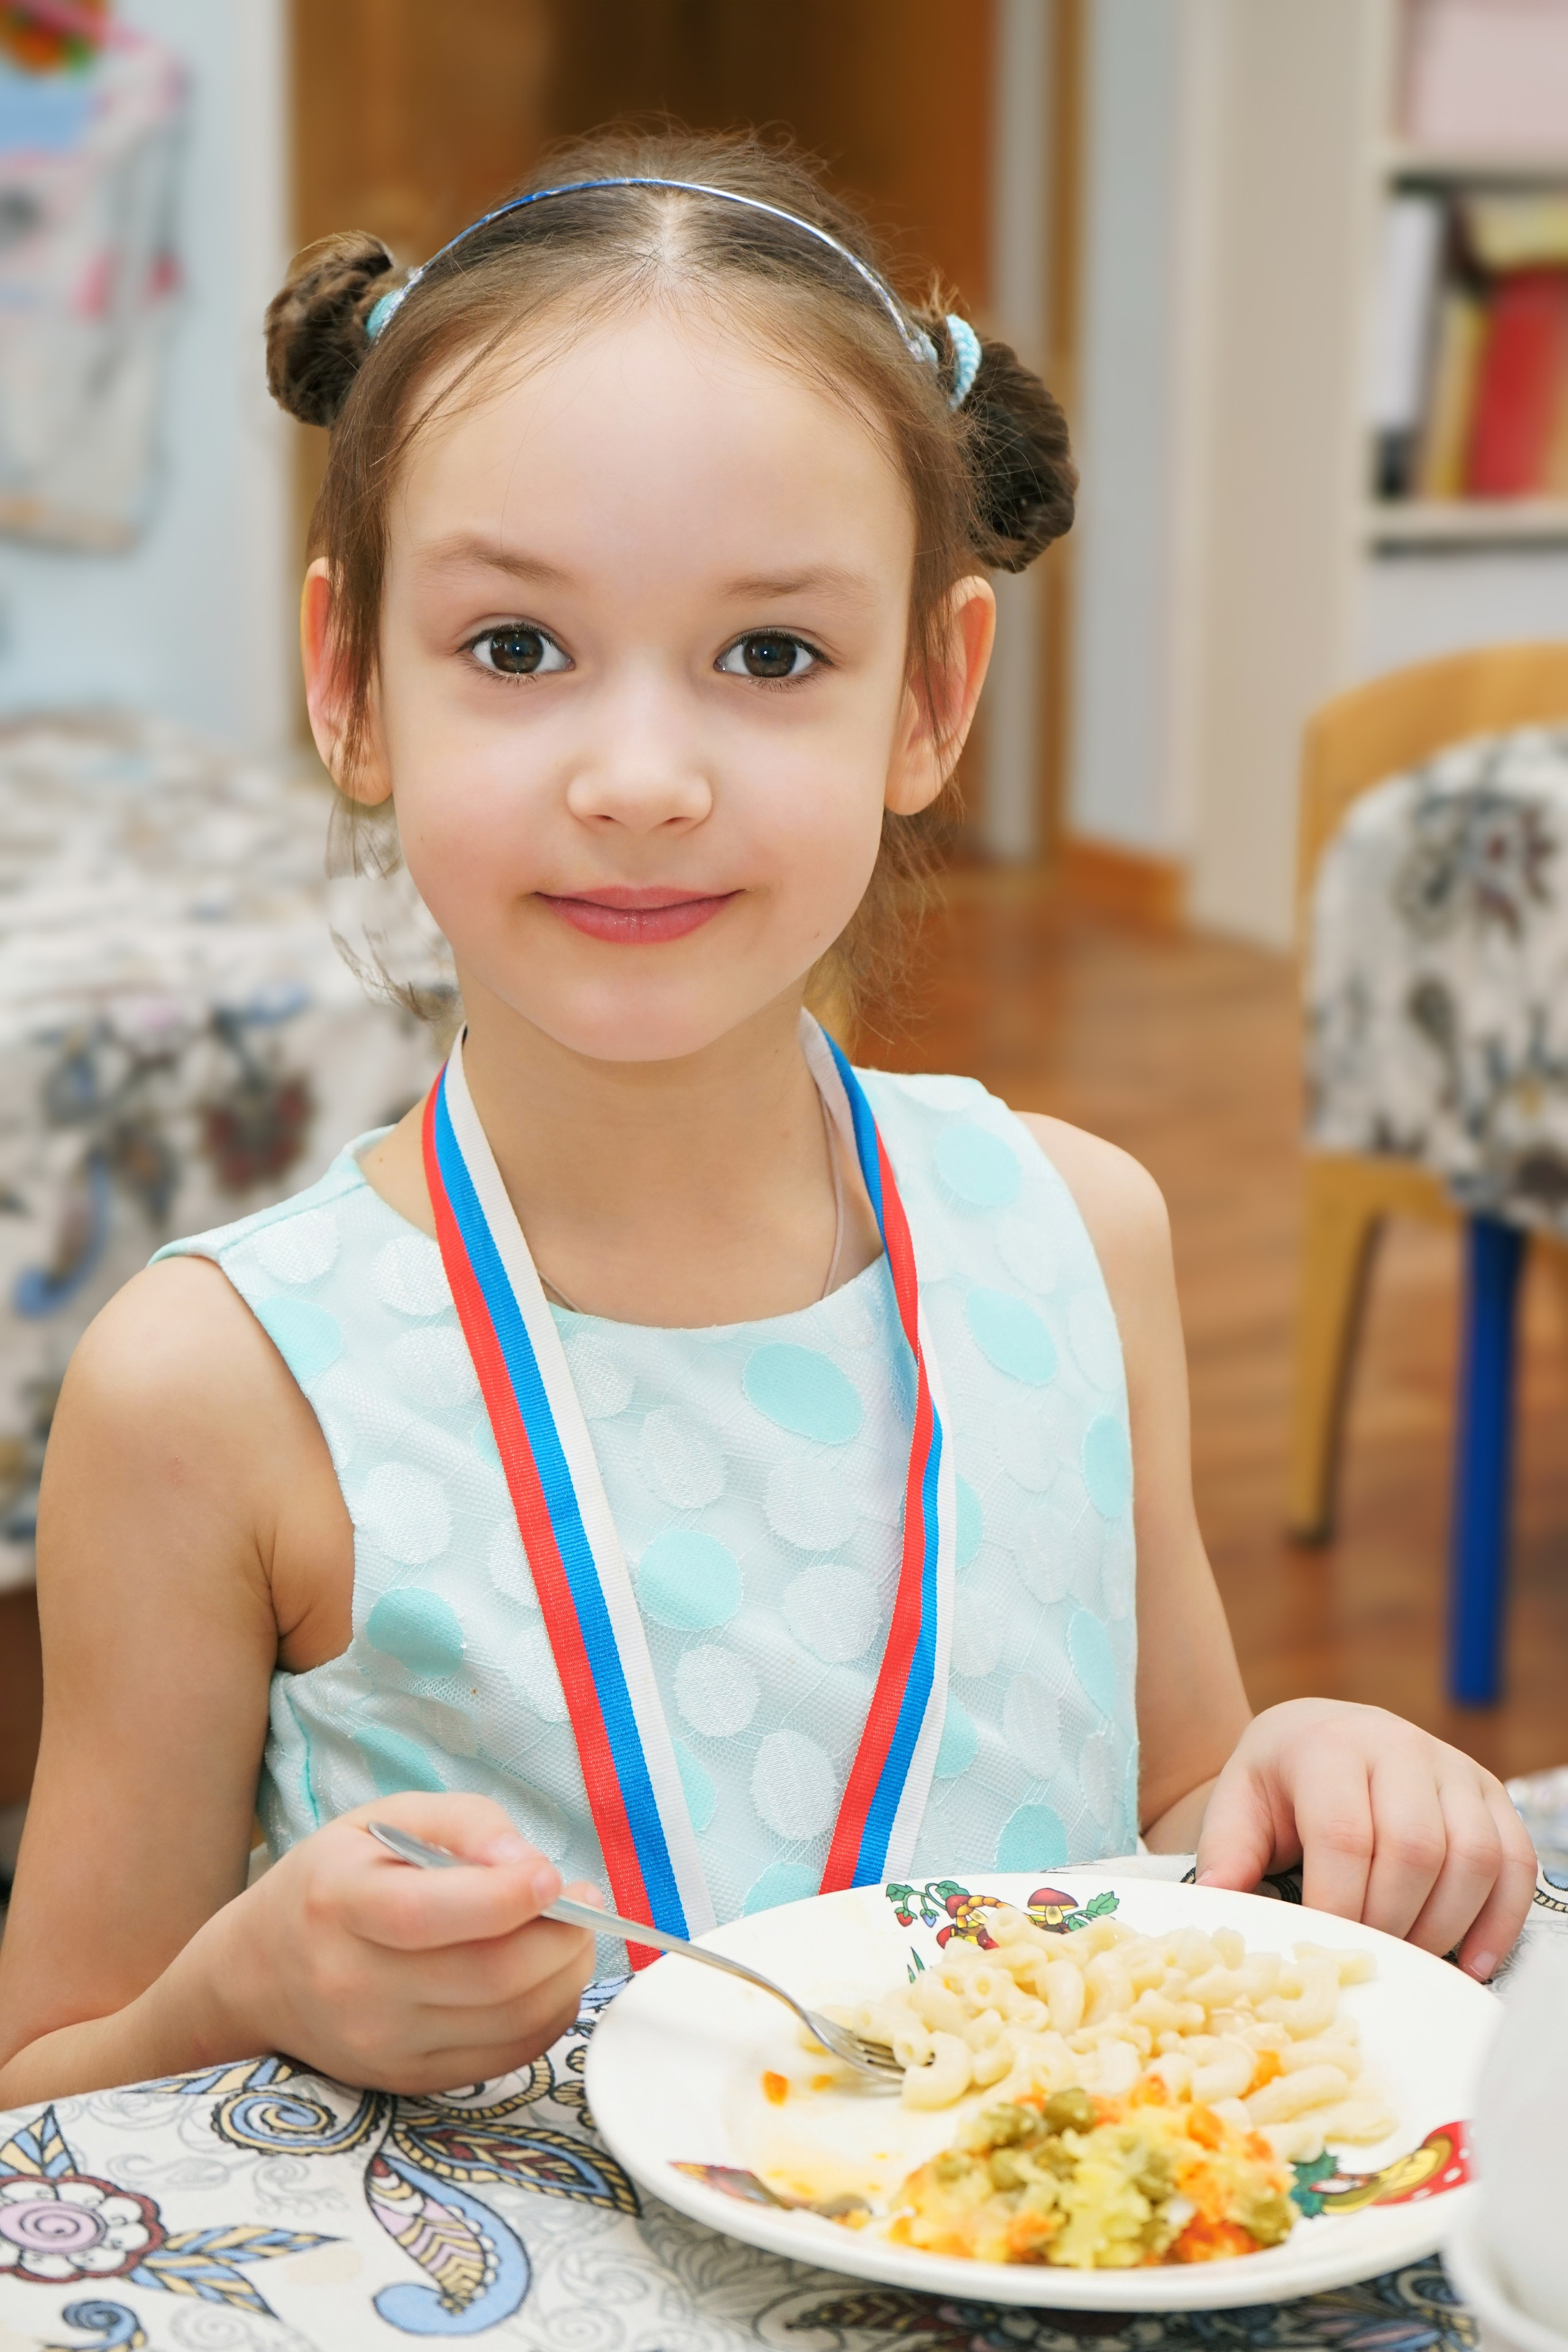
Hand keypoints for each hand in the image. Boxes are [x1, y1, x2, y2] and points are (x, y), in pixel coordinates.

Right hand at [188, 1794, 599, 2091]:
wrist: (260, 1975)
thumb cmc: (335, 1881)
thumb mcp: (385, 1819)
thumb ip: (464, 1823)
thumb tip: (527, 1863)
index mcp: (338, 1904)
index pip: (427, 1913)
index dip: (505, 1897)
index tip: (554, 1875)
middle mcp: (354, 1985)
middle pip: (486, 1976)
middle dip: (560, 1937)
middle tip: (583, 1901)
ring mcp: (380, 2045)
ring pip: (509, 2021)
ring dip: (564, 1975)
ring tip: (571, 1933)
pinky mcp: (407, 2081)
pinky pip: (506, 2057)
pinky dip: (547, 2014)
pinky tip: (548, 1976)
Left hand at [1192, 1699, 1536, 1979]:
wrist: (1319, 1731)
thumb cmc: (1279, 1780)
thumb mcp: (1238, 1803)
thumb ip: (1227, 1855)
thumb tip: (1220, 1911)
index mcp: (1329, 1746)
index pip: (1344, 1834)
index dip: (1338, 1904)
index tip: (1325, 1948)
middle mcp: (1399, 1746)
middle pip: (1415, 1849)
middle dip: (1392, 1921)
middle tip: (1369, 1958)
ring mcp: (1452, 1767)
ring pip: (1474, 1857)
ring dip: (1445, 1926)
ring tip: (1411, 1960)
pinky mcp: (1490, 1792)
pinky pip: (1516, 1861)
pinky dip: (1500, 1920)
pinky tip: (1471, 1963)